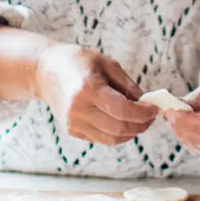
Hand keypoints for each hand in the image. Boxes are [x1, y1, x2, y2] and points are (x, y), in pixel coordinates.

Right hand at [33, 43, 157, 145]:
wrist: (45, 71)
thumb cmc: (78, 61)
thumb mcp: (106, 63)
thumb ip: (127, 84)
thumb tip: (147, 102)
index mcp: (88, 88)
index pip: (123, 110)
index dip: (143, 112)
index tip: (154, 108)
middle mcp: (78, 109)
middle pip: (119, 128)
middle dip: (141, 125)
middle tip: (151, 116)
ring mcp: (73, 123)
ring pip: (112, 138)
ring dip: (131, 132)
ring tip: (139, 120)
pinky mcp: (72, 131)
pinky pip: (101, 139)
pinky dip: (117, 134)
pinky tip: (123, 121)